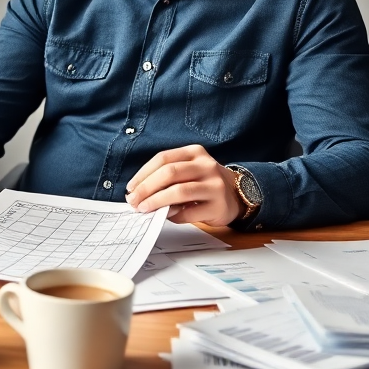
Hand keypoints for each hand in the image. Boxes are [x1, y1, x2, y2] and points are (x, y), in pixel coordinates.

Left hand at [125, 144, 241, 226]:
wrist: (237, 194)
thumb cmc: (204, 182)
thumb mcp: (189, 170)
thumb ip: (168, 177)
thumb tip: (140, 193)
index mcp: (194, 152)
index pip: (163, 159)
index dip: (143, 174)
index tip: (131, 188)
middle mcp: (206, 165)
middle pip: (169, 173)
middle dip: (146, 188)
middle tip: (134, 200)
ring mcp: (214, 185)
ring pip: (179, 191)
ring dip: (157, 201)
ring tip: (145, 209)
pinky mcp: (219, 205)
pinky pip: (190, 211)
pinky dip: (175, 215)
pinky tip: (167, 216)